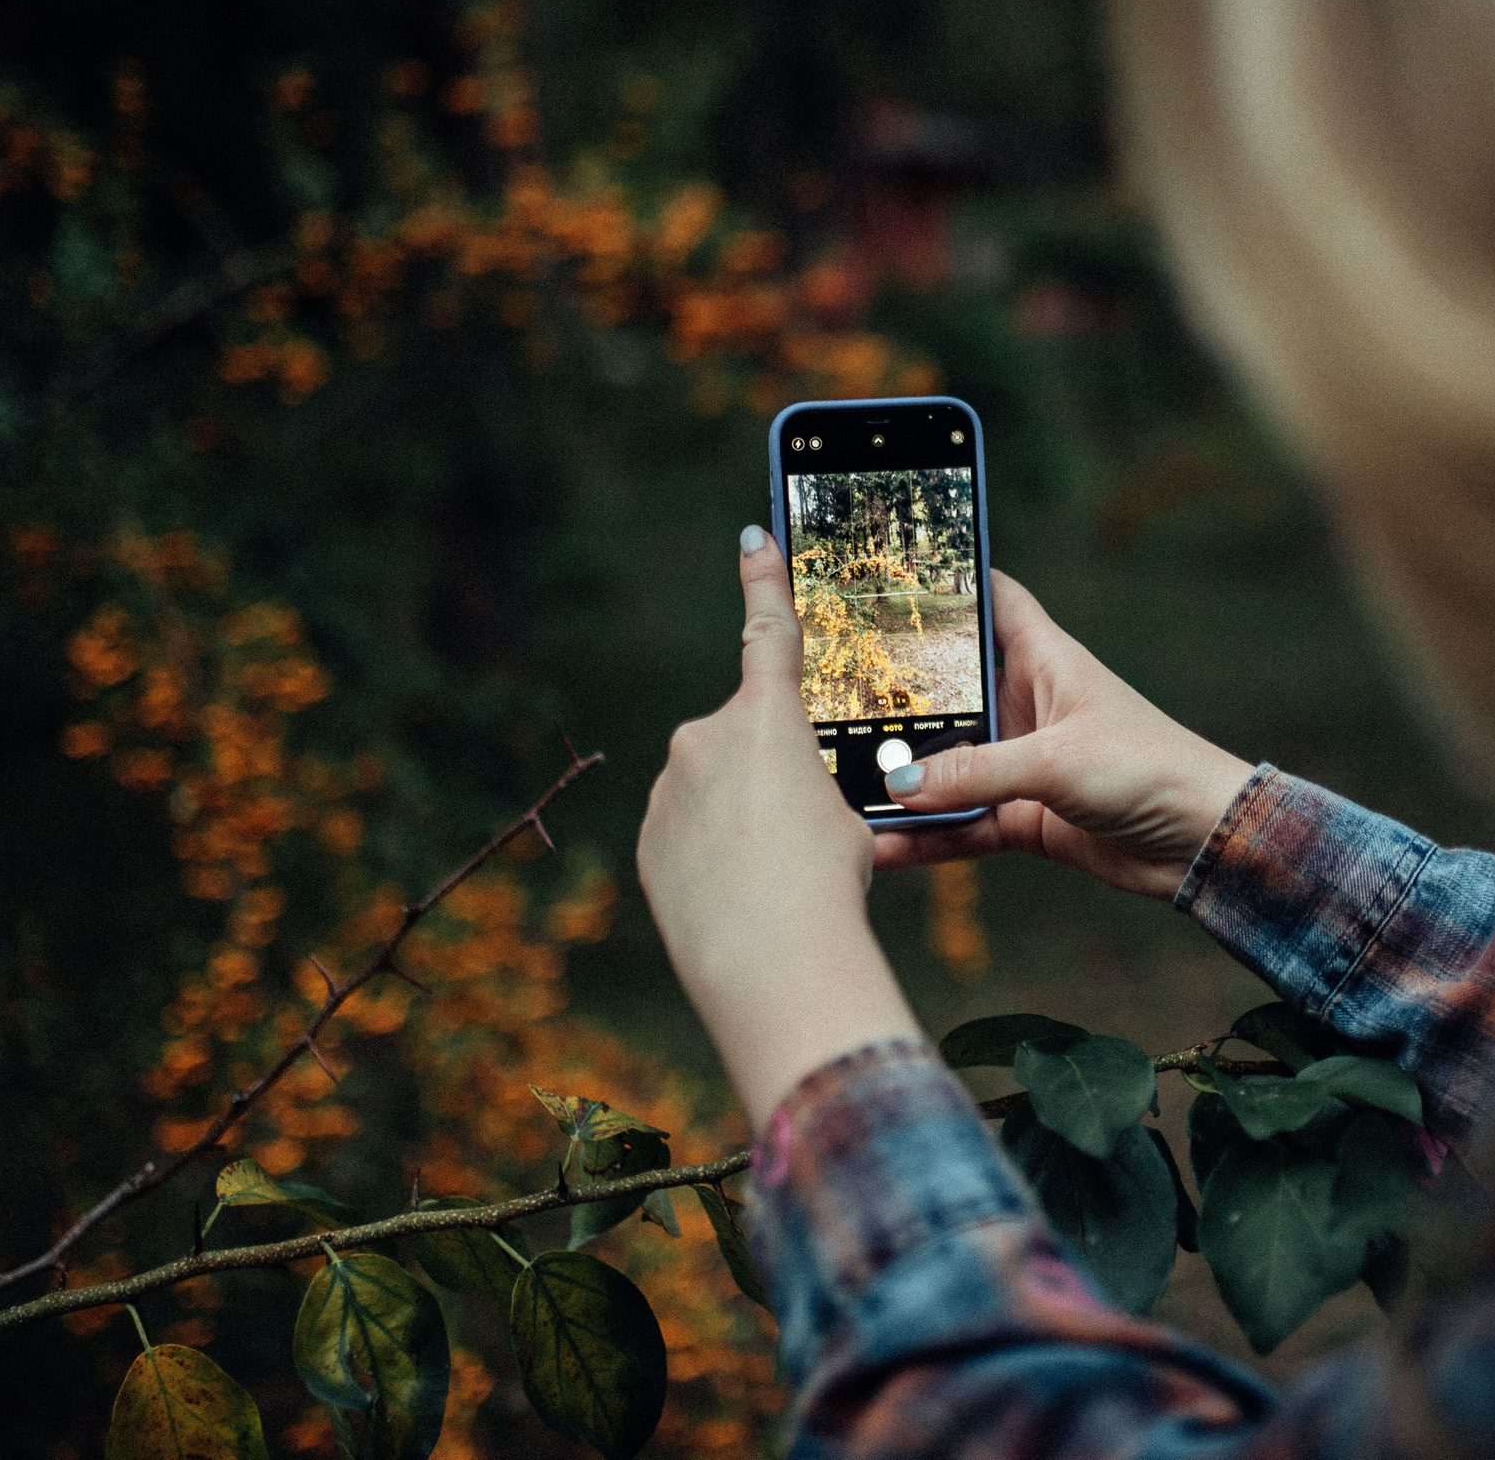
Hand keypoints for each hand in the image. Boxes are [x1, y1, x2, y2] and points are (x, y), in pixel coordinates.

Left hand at [636, 526, 921, 1123]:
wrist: (769, 959)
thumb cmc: (826, 884)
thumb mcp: (847, 819)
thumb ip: (812, 787)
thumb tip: (783, 804)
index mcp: (769, 718)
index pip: (769, 632)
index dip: (764, 579)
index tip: (753, 536)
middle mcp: (707, 737)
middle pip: (744, 742)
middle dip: (767, 777)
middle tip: (799, 837)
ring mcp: (669, 788)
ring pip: (711, 792)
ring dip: (737, 822)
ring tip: (772, 879)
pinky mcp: (648, 837)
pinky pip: (685, 834)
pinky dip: (710, 858)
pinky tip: (737, 898)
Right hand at [873, 571, 1255, 898]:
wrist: (1204, 842)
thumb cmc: (1150, 768)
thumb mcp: (1056, 761)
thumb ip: (975, 772)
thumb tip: (901, 784)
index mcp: (1044, 659)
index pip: (990, 598)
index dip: (947, 579)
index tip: (886, 570)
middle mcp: (1026, 704)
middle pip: (948, 688)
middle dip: (895, 695)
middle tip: (826, 693)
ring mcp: (1022, 763)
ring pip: (945, 764)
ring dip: (903, 777)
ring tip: (837, 784)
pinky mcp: (1023, 817)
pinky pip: (960, 824)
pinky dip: (926, 837)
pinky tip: (883, 847)